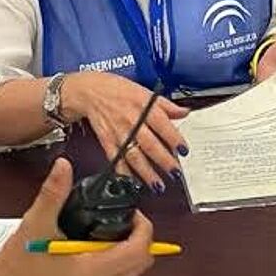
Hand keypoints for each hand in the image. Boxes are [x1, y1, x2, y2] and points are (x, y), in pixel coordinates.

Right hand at [0, 159, 156, 275]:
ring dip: (129, 251)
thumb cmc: (15, 269)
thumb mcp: (36, 224)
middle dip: (139, 238)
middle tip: (122, 219)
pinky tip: (94, 247)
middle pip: (142, 263)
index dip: (142, 227)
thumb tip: (64, 167)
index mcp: (93, 273)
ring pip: (131, 273)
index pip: (140, 250)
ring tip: (106, 231)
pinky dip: (116, 262)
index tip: (131, 212)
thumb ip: (54, 193)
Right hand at [61, 71, 188, 190]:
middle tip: (175, 173)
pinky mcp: (107, 141)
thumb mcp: (145, 91)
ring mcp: (119, 133)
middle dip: (163, 160)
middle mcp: (132, 121)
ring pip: (134, 155)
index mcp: (144, 106)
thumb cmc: (118, 90)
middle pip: (150, 144)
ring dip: (146, 172)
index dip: (174, 138)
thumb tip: (184, 112)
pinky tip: (132, 182)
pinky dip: (123, 172)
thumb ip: (166, 105)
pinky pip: (116, 159)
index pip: (163, 124)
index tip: (184, 150)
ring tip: (158, 185)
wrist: (90, 91)